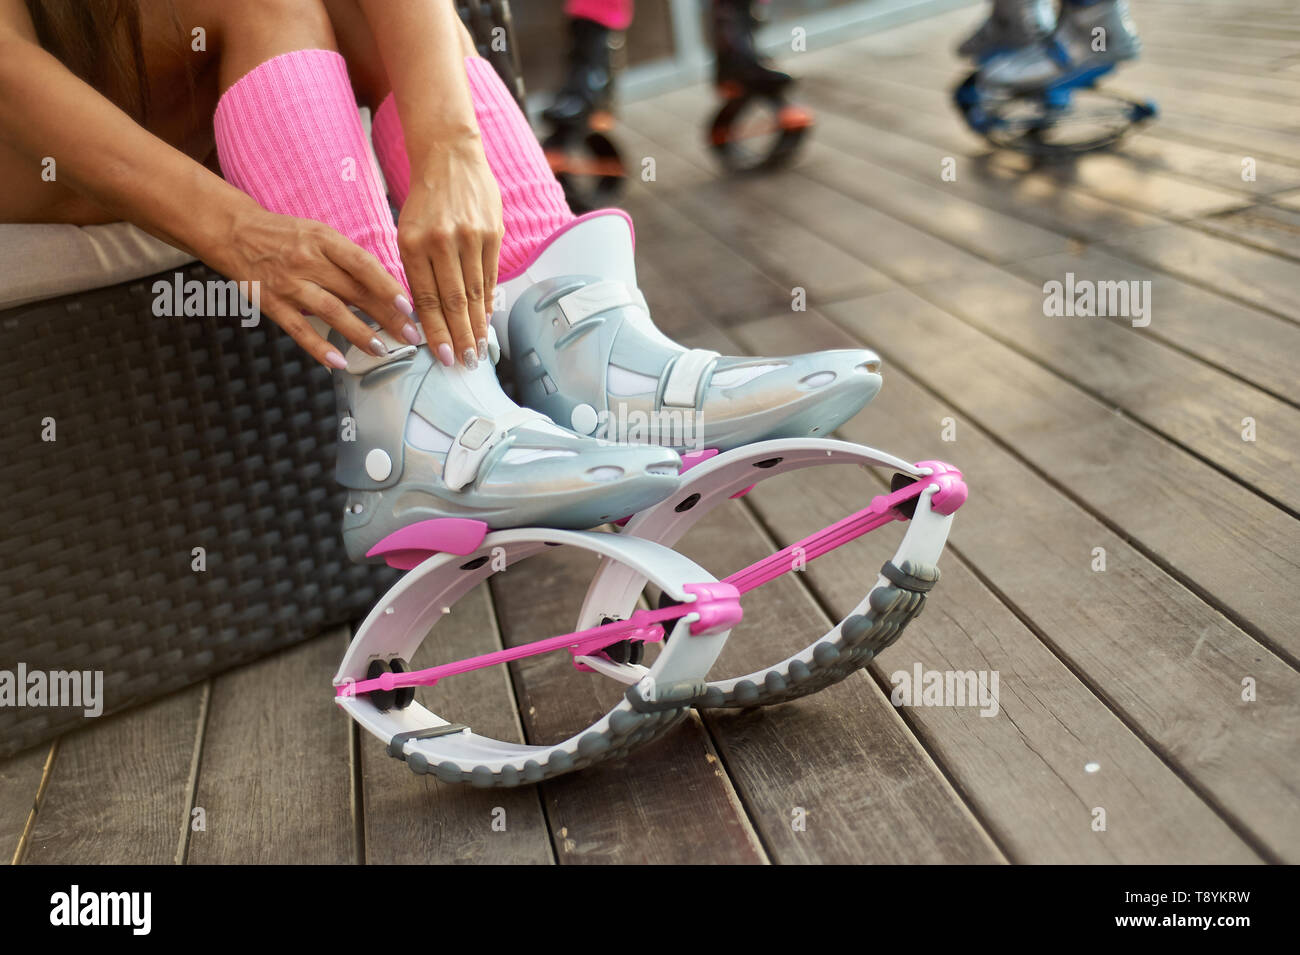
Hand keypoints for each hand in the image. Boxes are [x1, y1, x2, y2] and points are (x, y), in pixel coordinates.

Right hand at [209, 207, 418, 368]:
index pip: (363, 265)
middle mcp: (308, 261)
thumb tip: (386, 287)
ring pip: (331, 312)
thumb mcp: (319, 233)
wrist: (234, 232)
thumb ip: (348, 258)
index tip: (409, 306)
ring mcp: (289, 284)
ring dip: (359, 333)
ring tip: (382, 350)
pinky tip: (338, 362)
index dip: (388, 287)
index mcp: (324, 239)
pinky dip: (319, 347)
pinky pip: (299, 329)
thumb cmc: (285, 234)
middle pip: (354, 292)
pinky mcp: (272, 303)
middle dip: (386, 316)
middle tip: (409, 335)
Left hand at [397, 134, 503, 368]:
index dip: (435, 331)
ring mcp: (470, 236)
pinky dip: (489, 301)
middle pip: (453, 301)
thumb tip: (429, 314)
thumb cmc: (425, 198)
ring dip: (477, 325)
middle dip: (459, 337)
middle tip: (465, 363)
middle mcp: (442, 241)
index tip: (441, 356)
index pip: (426, 298)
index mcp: (414, 242)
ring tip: (480, 349)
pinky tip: (488, 320)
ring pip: (475, 292)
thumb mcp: (408, 229)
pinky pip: (490, 275)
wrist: (450, 155)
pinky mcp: (492, 232)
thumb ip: (417, 269)